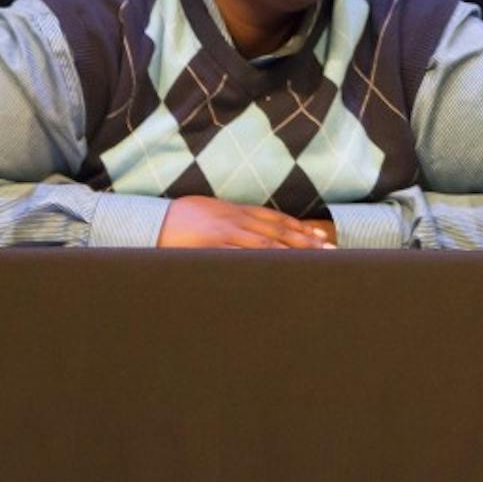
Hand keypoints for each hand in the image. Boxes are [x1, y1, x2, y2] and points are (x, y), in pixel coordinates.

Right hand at [158, 196, 336, 249]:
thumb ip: (233, 221)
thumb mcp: (211, 213)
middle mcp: (236, 219)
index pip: (276, 219)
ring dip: (291, 254)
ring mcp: (225, 233)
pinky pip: (242, 255)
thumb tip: (252, 230)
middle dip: (306, 242)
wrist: (152, 220)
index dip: (300, 229)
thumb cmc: (181, 219)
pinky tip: (278, 270)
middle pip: (278, 231)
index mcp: (236, 212)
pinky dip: (262, 262)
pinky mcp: (213, 246)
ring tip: (313, 263)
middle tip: (330, 252)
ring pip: (266, 244)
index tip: (320, 237)